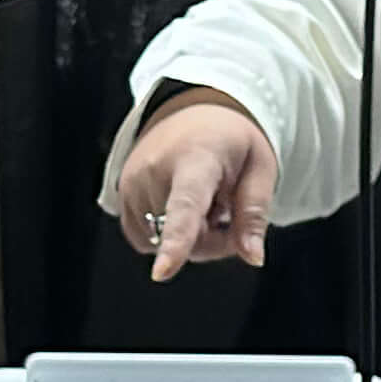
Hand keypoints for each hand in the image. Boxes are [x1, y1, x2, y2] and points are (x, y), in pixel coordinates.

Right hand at [118, 93, 276, 279]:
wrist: (191, 110)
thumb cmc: (229, 139)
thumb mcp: (260, 167)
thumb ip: (254, 213)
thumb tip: (252, 257)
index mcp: (196, 158)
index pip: (186, 206)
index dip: (176, 243)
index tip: (163, 271)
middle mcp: (155, 170)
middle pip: (189, 239)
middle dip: (214, 239)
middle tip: (227, 208)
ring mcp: (132, 183)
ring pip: (166, 244)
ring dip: (190, 236)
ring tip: (200, 200)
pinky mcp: (121, 196)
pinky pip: (147, 240)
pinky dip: (166, 234)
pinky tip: (178, 207)